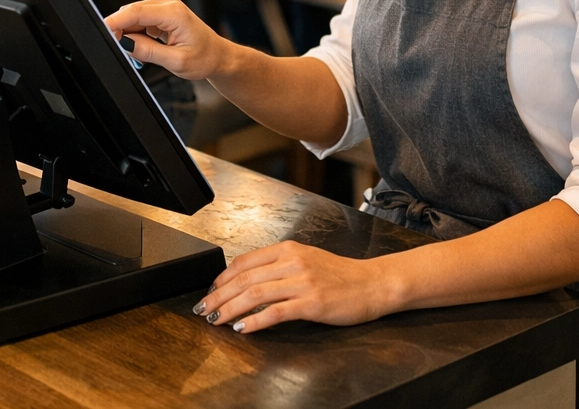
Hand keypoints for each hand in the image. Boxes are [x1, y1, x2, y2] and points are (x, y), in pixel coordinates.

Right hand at [104, 0, 233, 80]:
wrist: (217, 55)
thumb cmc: (203, 58)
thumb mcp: (175, 61)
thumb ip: (147, 51)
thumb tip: (123, 43)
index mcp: (174, 12)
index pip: (135, 12)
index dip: (114, 23)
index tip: (103, 35)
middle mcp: (168, 2)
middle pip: (130, 13)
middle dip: (121, 33)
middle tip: (128, 55)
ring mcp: (163, 3)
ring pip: (132, 16)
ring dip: (130, 35)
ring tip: (147, 53)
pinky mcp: (160, 8)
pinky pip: (138, 19)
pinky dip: (136, 33)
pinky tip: (148, 45)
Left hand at [192, 241, 398, 333]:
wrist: (373, 284)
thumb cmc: (340, 275)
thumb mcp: (307, 259)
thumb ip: (279, 265)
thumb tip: (247, 279)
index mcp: (288, 249)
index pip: (244, 262)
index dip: (222, 278)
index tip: (211, 291)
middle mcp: (293, 262)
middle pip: (245, 279)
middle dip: (219, 295)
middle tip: (204, 309)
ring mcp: (302, 282)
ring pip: (255, 294)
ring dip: (230, 309)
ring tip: (217, 320)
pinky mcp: (312, 303)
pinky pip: (276, 312)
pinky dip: (255, 321)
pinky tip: (242, 329)